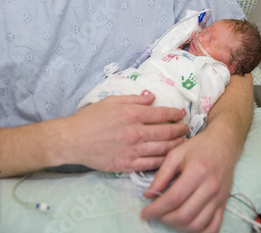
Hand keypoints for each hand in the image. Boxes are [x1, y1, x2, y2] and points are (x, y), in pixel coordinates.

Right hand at [62, 93, 188, 171]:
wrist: (74, 139)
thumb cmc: (91, 117)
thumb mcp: (112, 100)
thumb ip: (134, 99)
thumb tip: (152, 97)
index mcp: (132, 114)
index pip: (161, 114)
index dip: (175, 114)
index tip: (181, 114)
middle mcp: (135, 132)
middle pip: (166, 132)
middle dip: (180, 130)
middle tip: (186, 129)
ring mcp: (132, 150)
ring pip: (162, 149)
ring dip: (176, 146)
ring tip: (183, 143)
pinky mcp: (127, 164)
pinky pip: (151, 164)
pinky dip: (163, 161)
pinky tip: (169, 157)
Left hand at [141, 131, 234, 232]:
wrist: (223, 144)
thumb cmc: (198, 146)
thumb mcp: (176, 153)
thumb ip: (162, 174)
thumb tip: (148, 195)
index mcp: (196, 172)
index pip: (173, 198)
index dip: (156, 209)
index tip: (145, 213)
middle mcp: (209, 188)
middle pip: (184, 215)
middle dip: (165, 219)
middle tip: (156, 214)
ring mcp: (219, 198)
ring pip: (197, 225)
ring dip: (178, 227)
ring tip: (168, 218)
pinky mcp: (224, 204)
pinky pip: (213, 228)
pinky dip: (198, 232)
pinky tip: (186, 225)